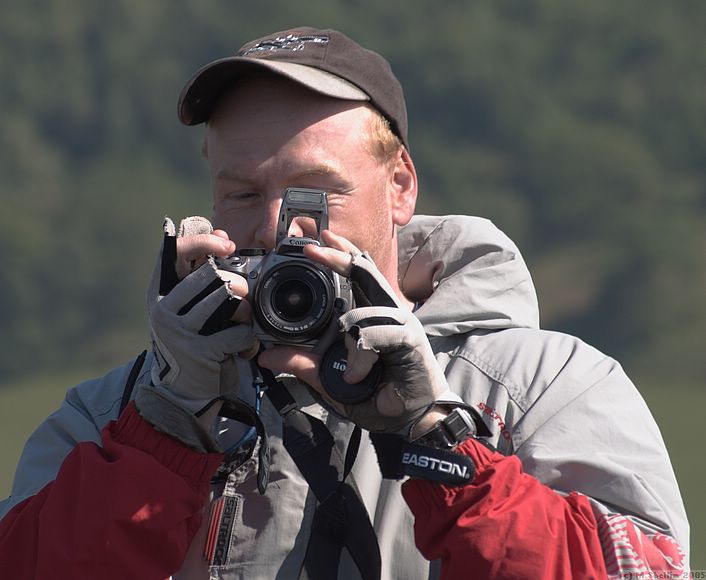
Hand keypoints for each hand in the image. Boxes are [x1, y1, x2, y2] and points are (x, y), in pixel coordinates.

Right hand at [147, 216, 256, 414]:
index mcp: (159, 292)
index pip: (175, 252)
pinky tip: (243, 349)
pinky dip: (248, 341)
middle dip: (237, 285)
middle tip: (244, 299)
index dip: (203, 242)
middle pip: (211, 275)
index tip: (226, 243)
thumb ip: (201, 275)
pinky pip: (238, 331)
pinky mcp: (199, 350)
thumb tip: (222, 236)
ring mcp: (179, 330)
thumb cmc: (193, 343)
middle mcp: (163, 309)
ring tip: (242, 325)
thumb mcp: (188, 309)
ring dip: (245, 313)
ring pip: (228, 299)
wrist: (184, 394)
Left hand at [258, 230, 459, 436]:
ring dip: (348, 338)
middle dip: (337, 257)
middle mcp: (387, 313)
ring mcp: (401, 323)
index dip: (341, 253)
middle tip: (311, 248)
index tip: (320, 238)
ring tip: (352, 373)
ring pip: (362, 311)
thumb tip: (266, 356)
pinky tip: (360, 376)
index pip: (358, 274)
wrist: (414, 420)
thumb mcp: (331, 380)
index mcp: (372, 315)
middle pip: (364, 272)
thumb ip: (303, 365)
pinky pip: (372, 336)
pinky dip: (361, 358)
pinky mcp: (409, 338)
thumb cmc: (379, 396)